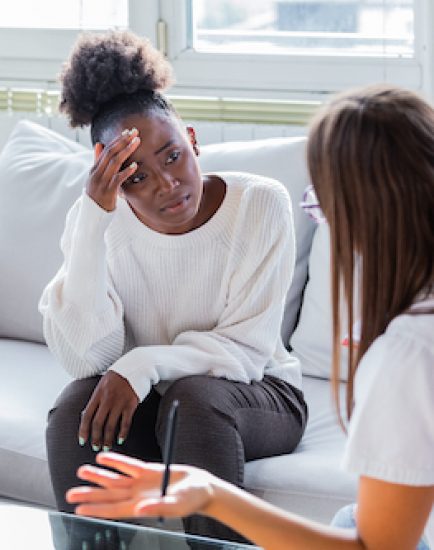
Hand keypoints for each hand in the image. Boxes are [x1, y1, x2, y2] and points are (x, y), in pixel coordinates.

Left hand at [66, 452, 214, 519]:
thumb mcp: (176, 506)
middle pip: (109, 494)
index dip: (96, 508)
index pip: (113, 508)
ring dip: (97, 475)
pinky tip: (102, 458)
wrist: (201, 487)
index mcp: (140, 507)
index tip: (79, 508)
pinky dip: (114, 461)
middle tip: (69, 492)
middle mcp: (136, 495)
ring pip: (114, 478)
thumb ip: (158, 507)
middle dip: (89, 493)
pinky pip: (127, 464)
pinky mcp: (147, 470)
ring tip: (81, 471)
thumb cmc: (191, 500)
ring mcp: (140, 482)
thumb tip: (140, 509)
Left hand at [79, 372, 138, 450]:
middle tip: (95, 447)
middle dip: (95, 438)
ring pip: (111, 425)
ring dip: (108, 439)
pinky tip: (120, 439)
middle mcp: (107, 399)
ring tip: (106, 447)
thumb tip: (87, 415)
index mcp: (97, 394)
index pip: (87, 415)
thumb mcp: (102, 384)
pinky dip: (122, 433)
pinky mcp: (131, 404)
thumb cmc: (117, 376)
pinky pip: (125, 422)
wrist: (134, 366)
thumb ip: (96, 399)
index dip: (83, 430)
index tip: (82, 441)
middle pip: (98, 423)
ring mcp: (119, 402)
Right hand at [87, 128, 140, 211]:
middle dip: (123, 141)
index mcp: (94, 170)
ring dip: (126, 151)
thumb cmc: (97, 197)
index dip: (117, 140)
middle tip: (134, 132)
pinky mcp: (108, 192)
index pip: (106, 150)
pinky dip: (126, 171)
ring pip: (114, 163)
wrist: (92, 217)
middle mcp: (96, 174)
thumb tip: (98, 144)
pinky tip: (135, 165)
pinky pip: (117, 179)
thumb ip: (98, 162)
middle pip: (110, 153)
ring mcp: (101, 183)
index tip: (128, 132)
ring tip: (136, 142)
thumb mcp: (96, 178)